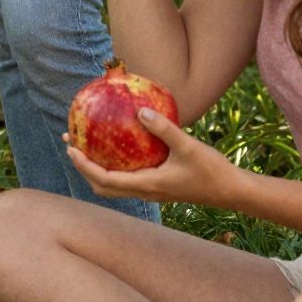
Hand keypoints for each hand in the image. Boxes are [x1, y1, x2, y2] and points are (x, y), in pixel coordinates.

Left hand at [66, 109, 244, 210]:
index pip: (105, 180)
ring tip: (88, 144)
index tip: (71, 148)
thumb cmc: (211, 170)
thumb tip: (139, 110)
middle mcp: (145, 191)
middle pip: (103, 187)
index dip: (84, 166)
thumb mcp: (187, 145)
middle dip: (84, 168)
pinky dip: (116, 165)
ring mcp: (152, 190)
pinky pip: (129, 177)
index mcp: (147, 185)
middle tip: (72, 144)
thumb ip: (164, 128)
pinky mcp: (159, 185)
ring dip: (97, 167)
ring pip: (115, 185)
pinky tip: (120, 144)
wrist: (231, 191)